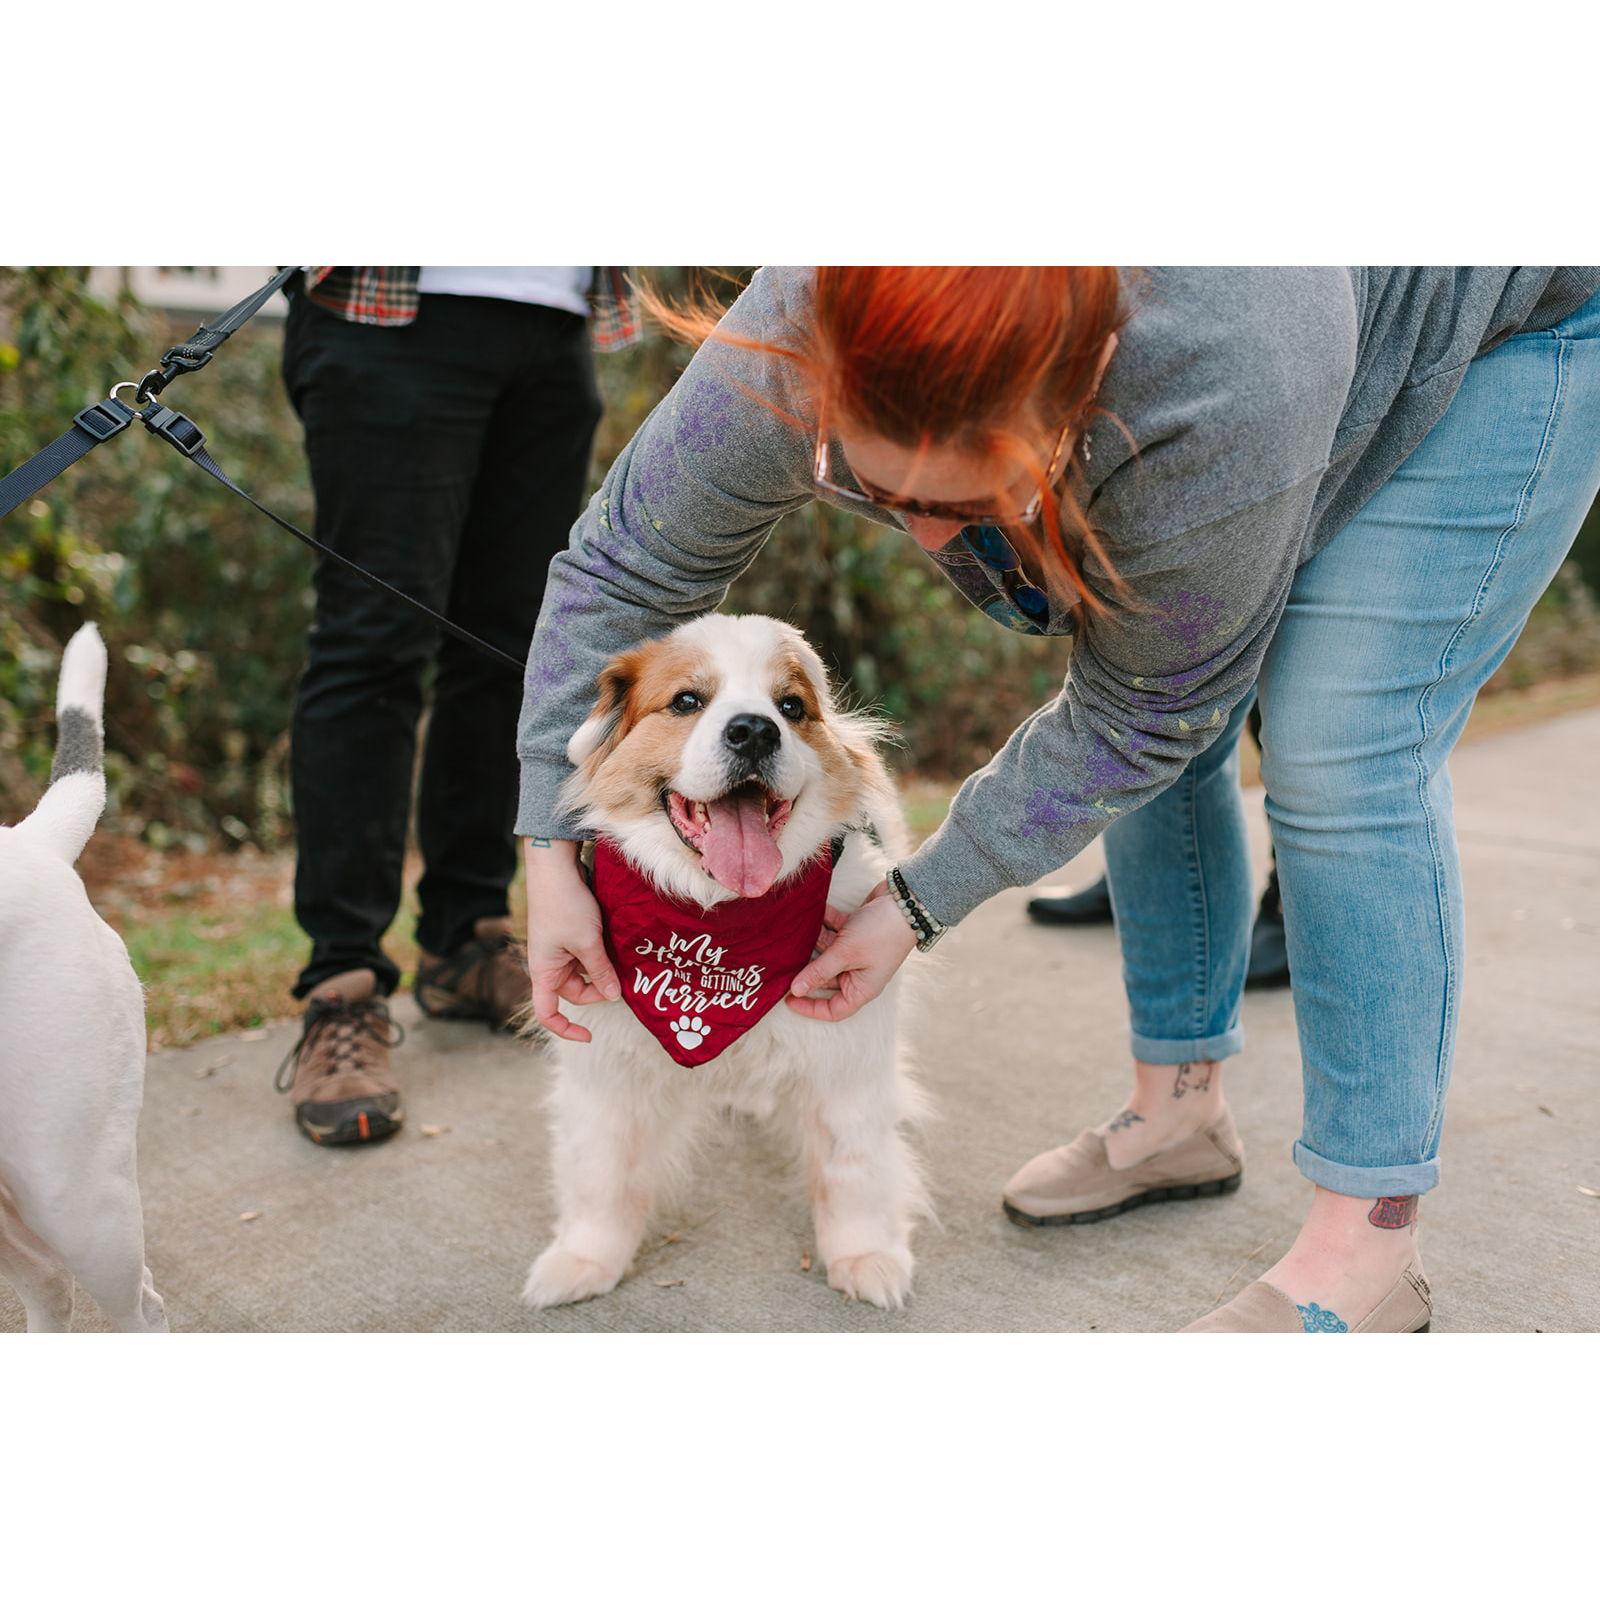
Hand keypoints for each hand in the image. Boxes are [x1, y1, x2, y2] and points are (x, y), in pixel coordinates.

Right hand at [522, 838, 620, 1043]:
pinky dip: (601, 954)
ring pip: (584, 972)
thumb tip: (613, 997)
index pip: (547, 1013)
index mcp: (543, 972)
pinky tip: (616, 945)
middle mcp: (548, 964)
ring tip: (621, 958)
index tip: (589, 1036)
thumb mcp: (587, 943)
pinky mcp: (568, 934)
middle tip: (622, 980)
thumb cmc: (566, 905)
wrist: (555, 867)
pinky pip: (586, 954)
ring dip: (602, 969)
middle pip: (575, 992)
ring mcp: (558, 949)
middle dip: (598, 989)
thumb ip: (601, 972)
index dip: (566, 1029)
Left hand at [786, 880, 917, 1021]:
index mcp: (861, 988)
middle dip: (806, 968)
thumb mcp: (846, 953)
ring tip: (797, 931)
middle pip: (825, 979)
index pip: (833, 1009)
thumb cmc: (881, 932)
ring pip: (826, 952)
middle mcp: (858, 973)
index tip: (787, 998)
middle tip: (784, 961)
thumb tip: (795, 990)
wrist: (906, 900)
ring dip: (814, 940)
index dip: (810, 1007)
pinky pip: (833, 931)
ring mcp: (856, 952)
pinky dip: (825, 922)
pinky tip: (815, 911)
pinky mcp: (855, 932)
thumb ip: (819, 971)